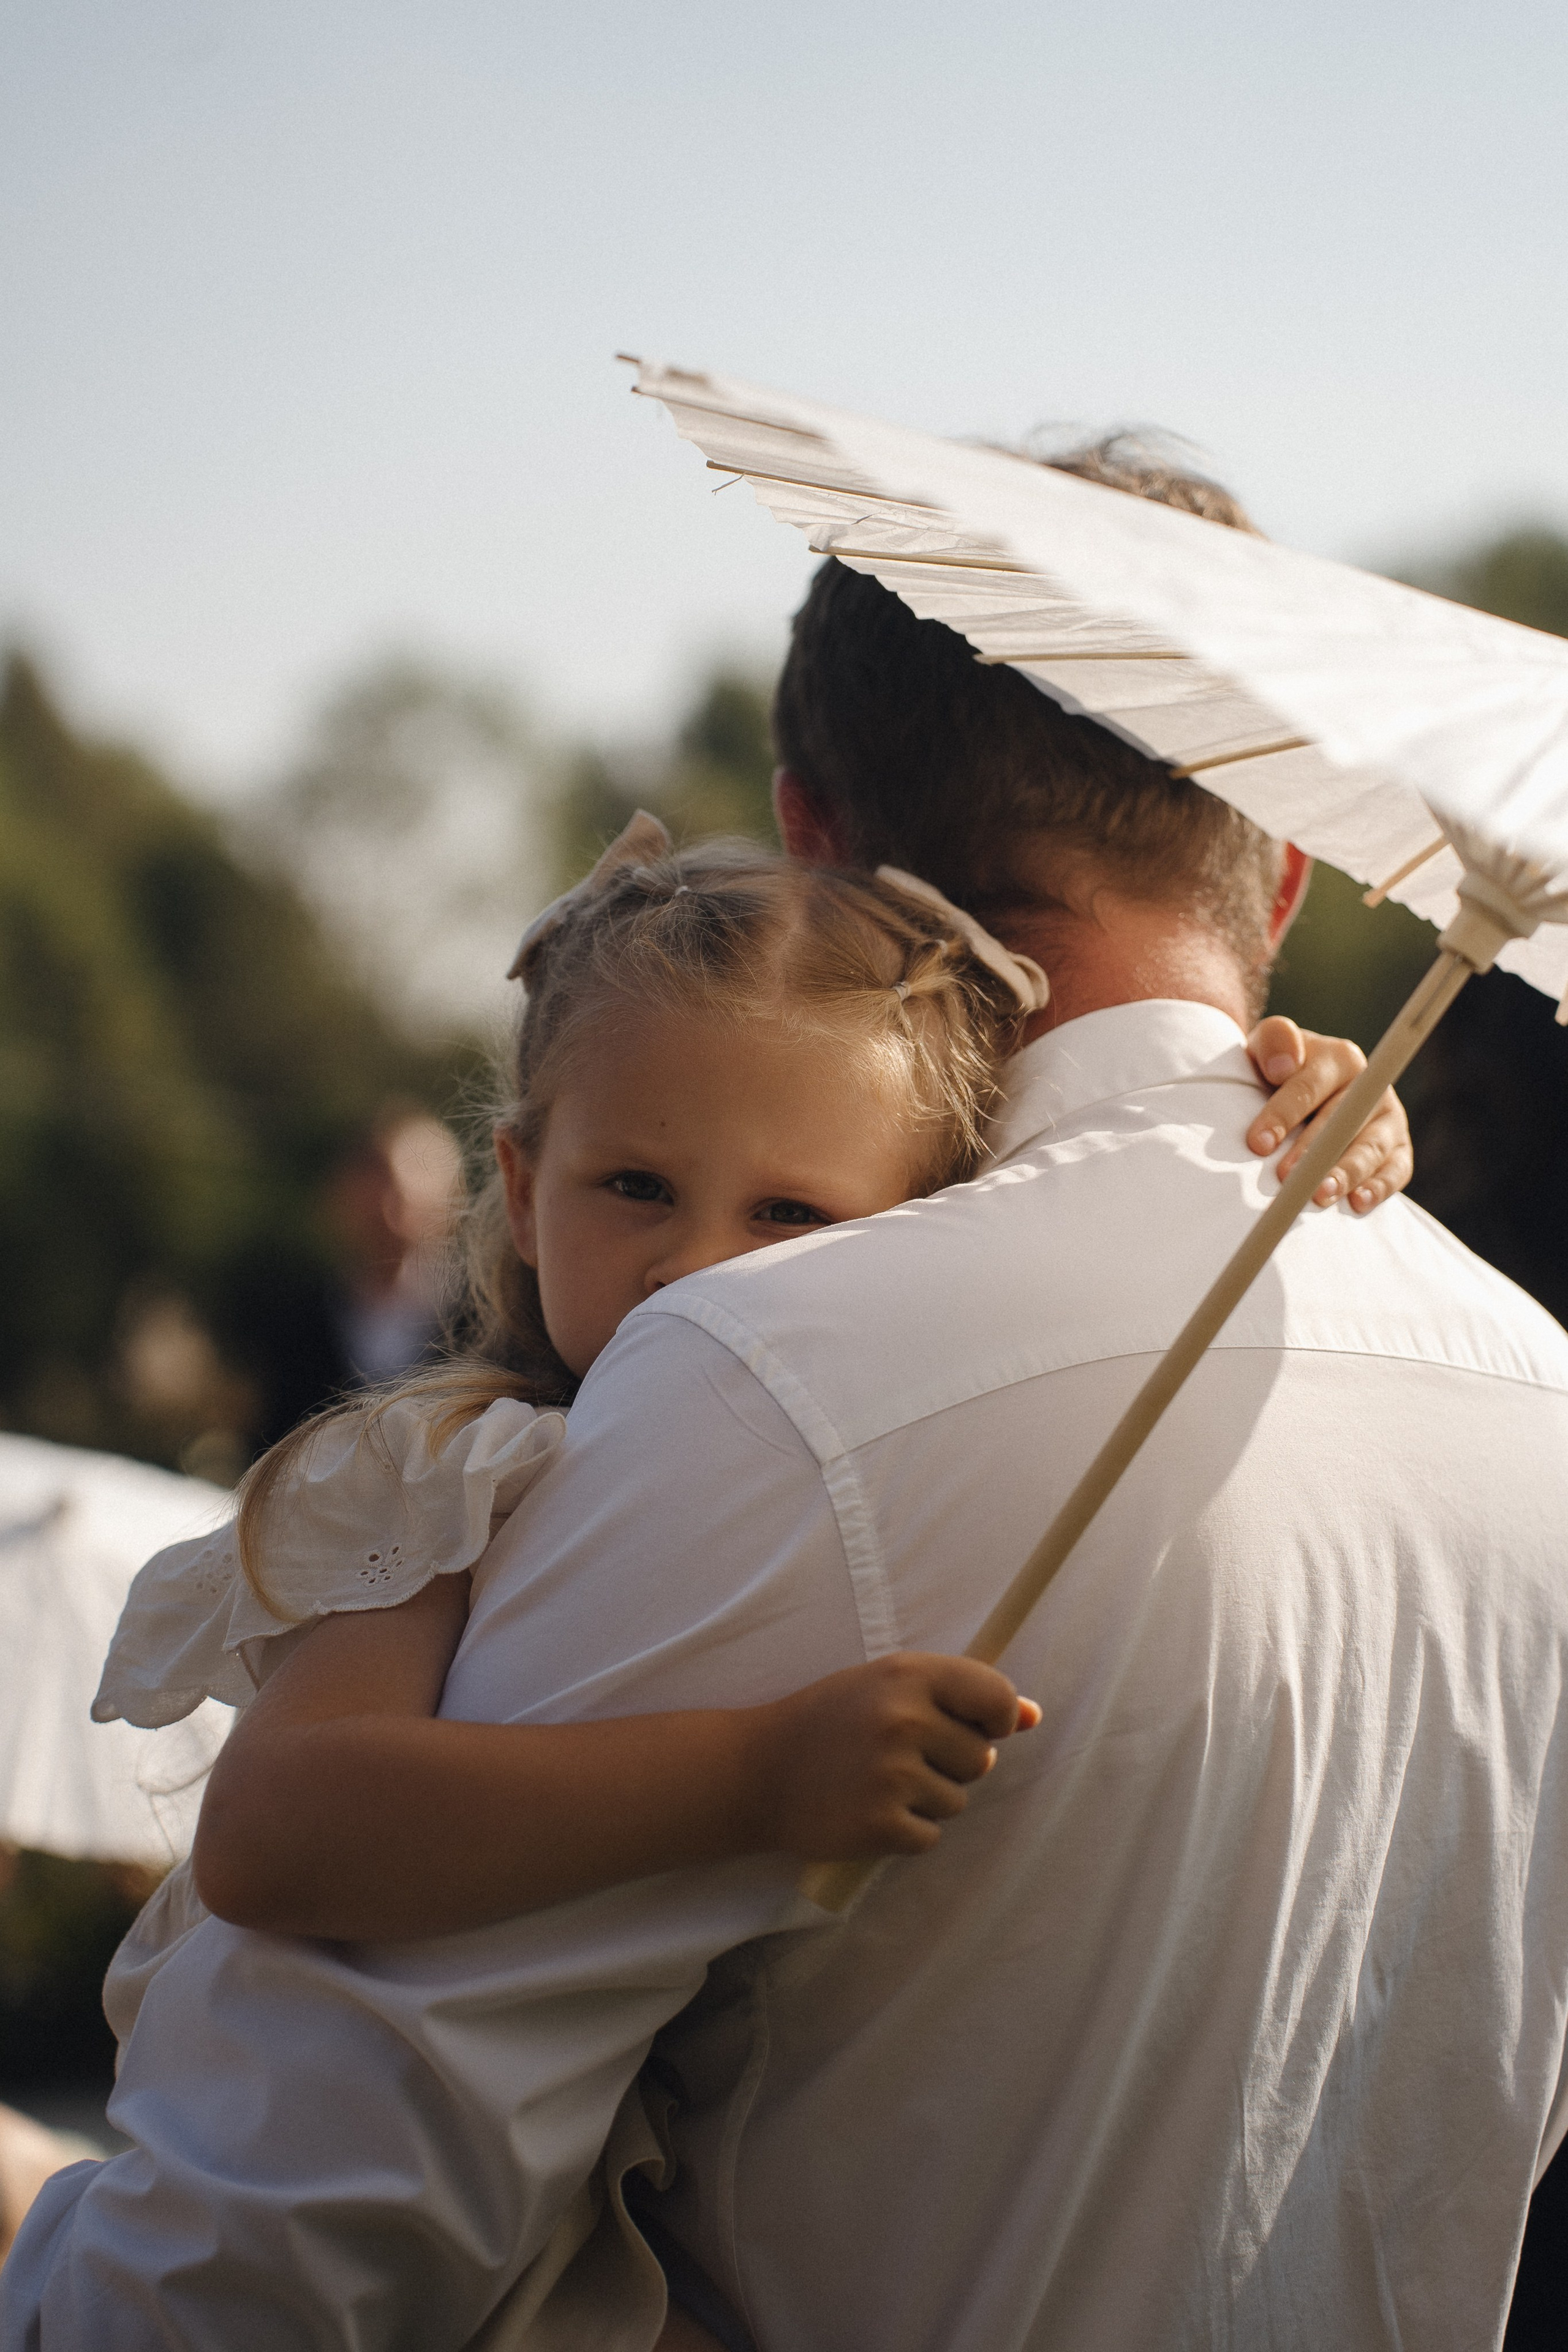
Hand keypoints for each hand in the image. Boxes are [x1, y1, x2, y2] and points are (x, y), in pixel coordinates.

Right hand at [746, 1652, 1039, 1862]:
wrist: (757, 1771)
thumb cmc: (830, 1721)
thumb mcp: (886, 1686)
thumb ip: (958, 1695)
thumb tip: (1032, 1716)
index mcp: (907, 1674)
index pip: (996, 1696)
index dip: (999, 1717)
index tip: (980, 1726)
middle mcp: (903, 1720)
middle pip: (980, 1758)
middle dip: (951, 1763)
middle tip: (897, 1755)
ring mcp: (891, 1774)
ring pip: (957, 1800)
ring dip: (927, 1799)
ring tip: (876, 1781)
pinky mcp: (881, 1824)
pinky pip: (930, 1836)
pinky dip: (905, 1830)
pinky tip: (868, 1810)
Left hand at [1244, 1016, 1412, 1213]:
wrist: (1299, 1087)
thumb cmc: (1279, 1069)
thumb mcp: (1269, 1045)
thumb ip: (1275, 1041)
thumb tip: (1282, 1066)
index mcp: (1340, 1058)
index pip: (1309, 1087)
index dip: (1283, 1115)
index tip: (1258, 1143)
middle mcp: (1370, 1086)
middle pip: (1343, 1121)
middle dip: (1313, 1151)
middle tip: (1286, 1178)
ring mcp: (1389, 1118)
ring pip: (1371, 1147)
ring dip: (1345, 1173)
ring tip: (1319, 1195)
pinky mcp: (1399, 1149)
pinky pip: (1396, 1169)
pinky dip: (1379, 1187)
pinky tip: (1357, 1203)